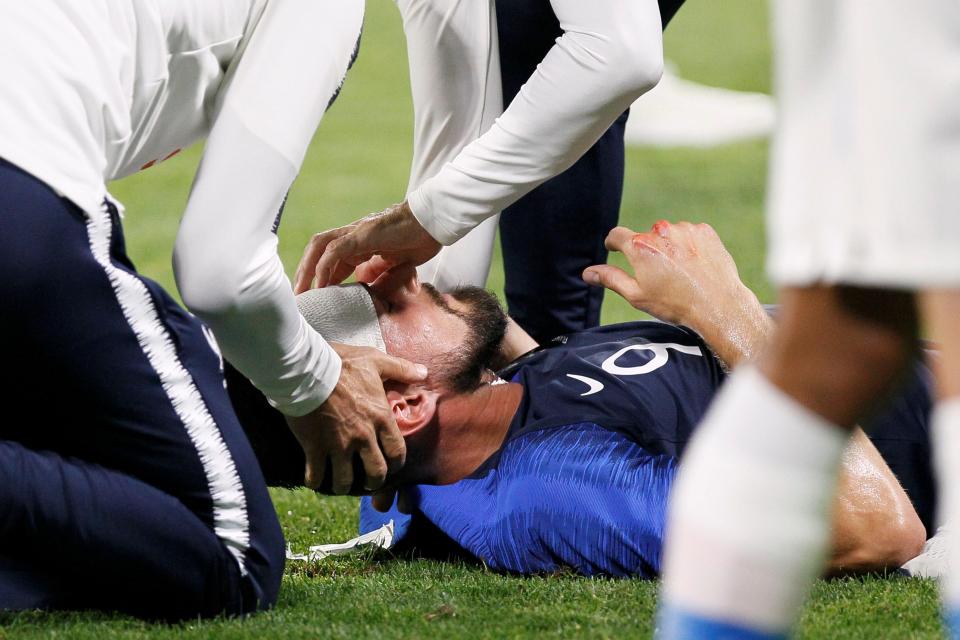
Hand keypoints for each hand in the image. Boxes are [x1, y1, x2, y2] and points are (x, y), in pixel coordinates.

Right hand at [285, 343, 427, 494]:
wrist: (306, 370)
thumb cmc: (342, 364)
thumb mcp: (376, 361)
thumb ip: (401, 368)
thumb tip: (423, 372)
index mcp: (380, 417)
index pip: (397, 452)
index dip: (396, 464)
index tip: (391, 466)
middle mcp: (363, 436)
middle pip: (376, 473)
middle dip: (374, 482)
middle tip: (368, 481)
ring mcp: (338, 445)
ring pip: (345, 480)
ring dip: (343, 486)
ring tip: (340, 484)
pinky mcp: (314, 447)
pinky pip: (316, 475)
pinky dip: (315, 481)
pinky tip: (315, 480)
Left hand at [293, 201, 441, 292]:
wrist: (435, 221)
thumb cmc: (422, 238)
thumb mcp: (402, 266)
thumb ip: (387, 277)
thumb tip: (375, 292)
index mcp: (363, 242)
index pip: (333, 258)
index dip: (322, 276)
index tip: (317, 297)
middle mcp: (354, 235)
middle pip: (319, 248)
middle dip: (306, 271)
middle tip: (300, 296)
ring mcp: (357, 233)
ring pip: (320, 246)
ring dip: (308, 268)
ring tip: (303, 292)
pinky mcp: (363, 234)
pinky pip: (336, 250)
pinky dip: (325, 267)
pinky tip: (321, 285)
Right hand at [583, 221, 771, 366]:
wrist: (718, 305)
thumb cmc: (674, 304)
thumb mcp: (636, 295)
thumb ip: (611, 278)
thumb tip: (587, 272)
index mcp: (640, 247)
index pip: (617, 235)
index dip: (613, 243)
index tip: (613, 248)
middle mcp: (660, 231)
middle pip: (646, 237)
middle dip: (648, 251)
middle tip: (658, 275)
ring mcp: (685, 229)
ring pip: (669, 235)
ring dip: (670, 248)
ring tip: (681, 273)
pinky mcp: (705, 231)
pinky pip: (690, 234)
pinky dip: (689, 246)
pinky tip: (695, 266)